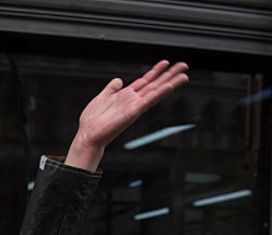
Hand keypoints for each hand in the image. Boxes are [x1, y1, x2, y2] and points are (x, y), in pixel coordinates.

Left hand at [65, 60, 189, 170]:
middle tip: (183, 66)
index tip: (166, 63)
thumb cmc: (93, 121)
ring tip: (183, 76)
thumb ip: (111, 88)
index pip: (145, 81)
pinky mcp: (133, 112)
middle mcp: (133, 101)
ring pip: (156, 92)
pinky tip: (168, 87)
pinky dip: (159, 93)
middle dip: (169, 75)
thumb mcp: (101, 98)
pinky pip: (149, 100)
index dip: (156, 71)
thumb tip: (118, 80)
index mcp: (126, 96)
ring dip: (170, 83)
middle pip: (155, 85)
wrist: (88, 135)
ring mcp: (134, 106)